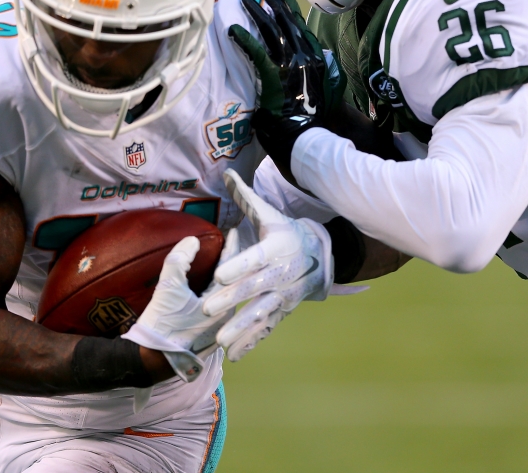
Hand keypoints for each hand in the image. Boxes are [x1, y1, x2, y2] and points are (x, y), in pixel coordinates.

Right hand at [122, 236, 234, 382]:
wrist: (152, 360)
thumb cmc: (162, 323)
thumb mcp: (168, 287)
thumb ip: (180, 260)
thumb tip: (193, 240)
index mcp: (223, 305)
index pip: (231, 269)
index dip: (232, 247)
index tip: (235, 231)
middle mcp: (227, 318)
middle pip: (233, 285)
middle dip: (232, 265)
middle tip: (230, 246)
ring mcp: (220, 330)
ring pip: (227, 299)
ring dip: (226, 282)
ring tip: (223, 266)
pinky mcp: (210, 339)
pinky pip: (220, 310)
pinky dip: (218, 296)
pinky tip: (213, 290)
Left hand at [202, 168, 332, 360]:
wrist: (321, 255)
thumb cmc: (286, 231)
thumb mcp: (269, 213)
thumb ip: (245, 197)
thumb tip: (227, 173)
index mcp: (275, 249)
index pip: (255, 258)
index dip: (238, 266)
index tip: (218, 273)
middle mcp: (281, 275)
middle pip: (254, 289)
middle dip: (230, 299)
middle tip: (207, 309)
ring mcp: (283, 296)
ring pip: (260, 313)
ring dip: (240, 328)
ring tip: (219, 340)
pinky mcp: (283, 311)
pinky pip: (266, 328)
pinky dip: (251, 342)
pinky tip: (234, 355)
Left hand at [228, 0, 344, 170]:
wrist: (308, 134)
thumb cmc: (316, 118)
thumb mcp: (327, 90)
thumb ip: (322, 71)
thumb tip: (317, 58)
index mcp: (317, 60)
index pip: (303, 30)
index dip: (292, 13)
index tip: (285, 1)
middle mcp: (305, 57)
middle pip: (288, 23)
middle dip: (275, 4)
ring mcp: (289, 64)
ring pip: (271, 31)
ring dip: (257, 14)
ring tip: (245, 1)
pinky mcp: (274, 75)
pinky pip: (256, 51)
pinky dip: (244, 39)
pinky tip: (233, 30)